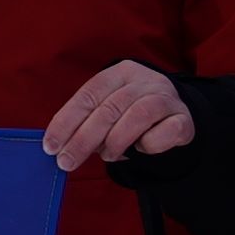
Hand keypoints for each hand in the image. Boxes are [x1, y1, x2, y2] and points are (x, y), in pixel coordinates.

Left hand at [38, 61, 196, 169]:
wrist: (176, 114)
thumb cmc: (131, 113)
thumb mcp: (108, 110)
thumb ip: (87, 121)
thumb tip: (59, 146)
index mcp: (119, 73)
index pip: (88, 95)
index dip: (67, 121)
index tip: (51, 146)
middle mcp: (144, 80)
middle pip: (109, 108)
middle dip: (83, 140)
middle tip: (67, 162)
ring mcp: (167, 97)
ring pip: (137, 117)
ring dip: (116, 142)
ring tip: (107, 156)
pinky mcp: (184, 118)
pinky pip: (165, 133)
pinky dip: (149, 145)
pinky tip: (141, 149)